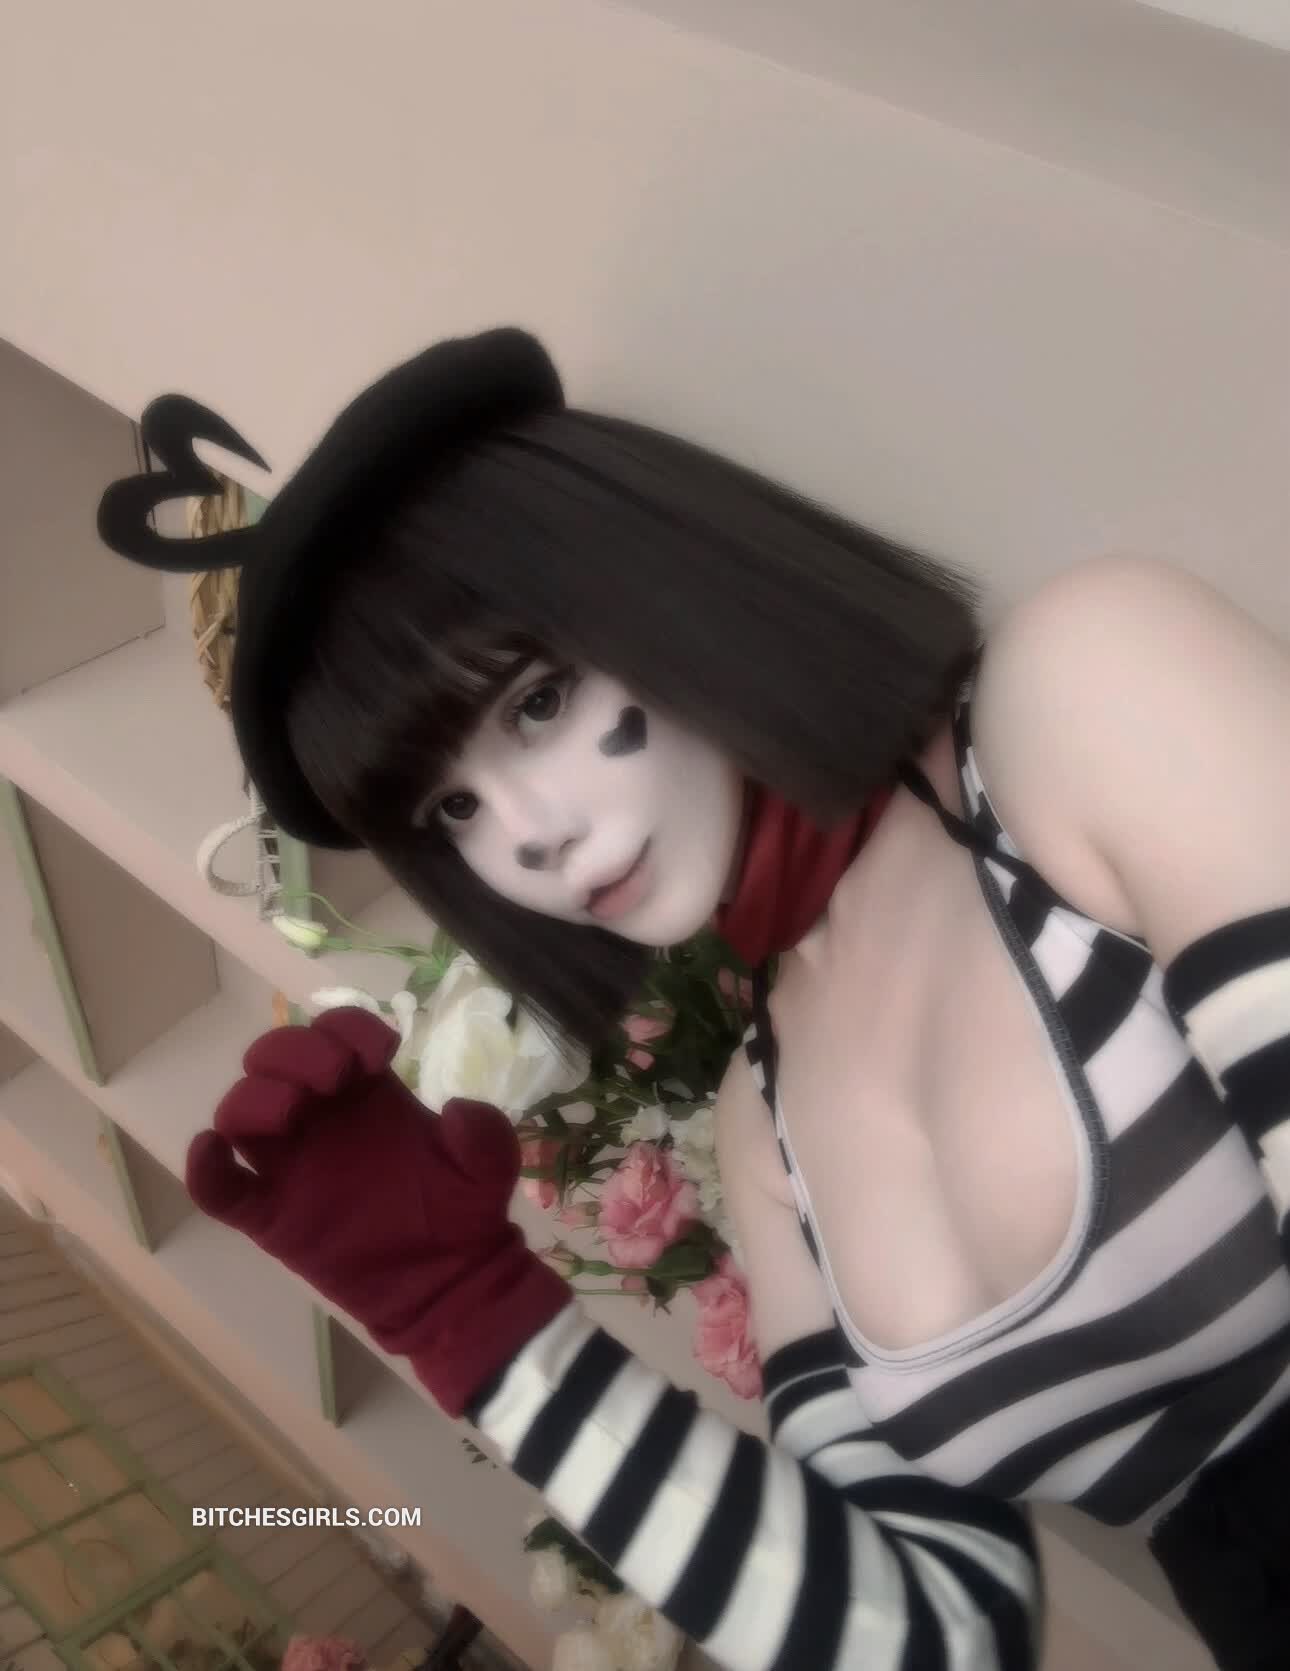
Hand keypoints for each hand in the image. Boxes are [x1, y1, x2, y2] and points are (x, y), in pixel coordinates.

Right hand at [185, 1006, 571, 1415]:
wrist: (449, 1283)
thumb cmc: (463, 1213)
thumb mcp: (490, 1166)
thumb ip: (485, 1134)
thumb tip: (457, 1110)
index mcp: (367, 1093)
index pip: (336, 1034)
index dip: (347, 1029)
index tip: (379, 1055)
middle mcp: (321, 1119)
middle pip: (275, 1060)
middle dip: (294, 1052)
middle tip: (334, 1078)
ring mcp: (291, 1165)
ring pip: (240, 1112)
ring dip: (255, 1098)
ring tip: (292, 1110)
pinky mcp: (270, 1215)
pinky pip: (219, 1189)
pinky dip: (204, 1169)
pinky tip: (213, 1151)